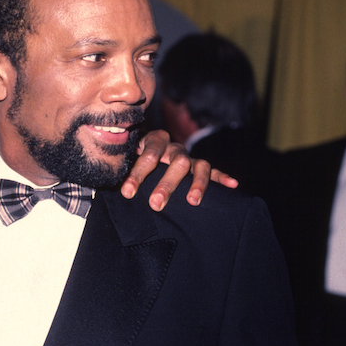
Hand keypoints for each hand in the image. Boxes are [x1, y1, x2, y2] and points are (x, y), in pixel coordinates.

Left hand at [120, 130, 237, 210]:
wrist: (139, 147)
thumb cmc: (129, 158)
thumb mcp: (123, 159)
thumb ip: (120, 169)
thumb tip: (112, 187)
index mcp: (152, 141)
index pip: (148, 154)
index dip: (138, 173)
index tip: (128, 193)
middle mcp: (172, 147)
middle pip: (175, 162)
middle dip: (165, 184)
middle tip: (155, 204)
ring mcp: (187, 156)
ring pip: (196, 165)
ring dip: (195, 183)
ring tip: (192, 201)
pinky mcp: (198, 166)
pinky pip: (212, 170)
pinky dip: (222, 177)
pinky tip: (233, 185)